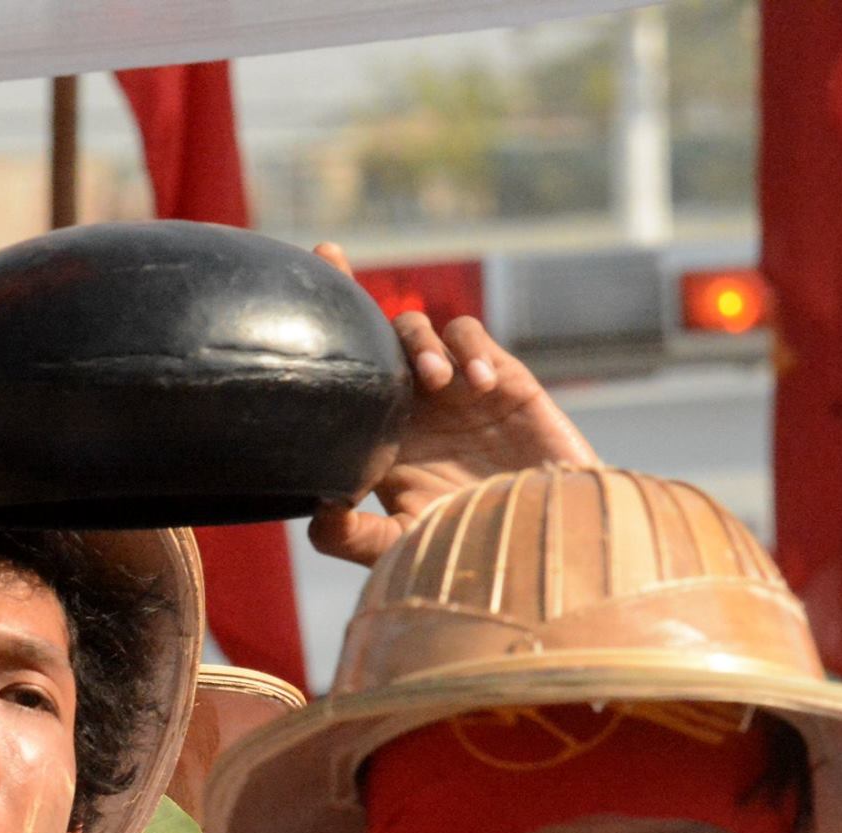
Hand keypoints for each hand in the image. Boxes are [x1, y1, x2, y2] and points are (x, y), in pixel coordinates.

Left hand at [307, 242, 599, 566]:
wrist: (548, 548)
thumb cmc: (472, 554)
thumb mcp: (404, 548)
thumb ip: (353, 536)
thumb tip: (316, 508)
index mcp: (379, 438)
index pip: (342, 377)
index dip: (320, 329)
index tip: (293, 281)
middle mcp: (411, 408)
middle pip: (373, 335)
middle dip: (349, 293)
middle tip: (335, 270)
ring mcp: (455, 390)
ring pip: (418, 330)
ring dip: (417, 343)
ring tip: (436, 383)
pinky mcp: (501, 380)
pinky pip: (471, 339)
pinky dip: (468, 349)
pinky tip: (476, 384)